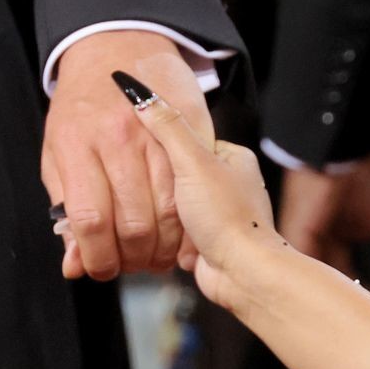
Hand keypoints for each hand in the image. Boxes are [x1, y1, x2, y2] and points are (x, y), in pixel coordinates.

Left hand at [44, 31, 211, 279]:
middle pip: (134, 224)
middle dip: (133, 259)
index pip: (90, 220)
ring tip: (153, 254)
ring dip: (162, 248)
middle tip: (130, 264)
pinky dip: (185, 226)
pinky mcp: (187, 132)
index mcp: (77, 146)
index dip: (97, 258)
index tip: (99, 269)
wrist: (117, 48)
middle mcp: (117, 140)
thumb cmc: (82, 108)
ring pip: (168, 214)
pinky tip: (174, 234)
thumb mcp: (58, 155)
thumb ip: (65, 213)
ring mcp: (156, 137)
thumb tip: (75, 264)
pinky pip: (192, 193)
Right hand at [119, 73, 278, 314]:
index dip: (151, 148)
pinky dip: (155, 242)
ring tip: (139, 223)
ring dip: (150, 219)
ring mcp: (211, 214)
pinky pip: (165, 237)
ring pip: (164, 209)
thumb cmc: (228, 217)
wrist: (244, 274)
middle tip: (128, 192)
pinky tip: (144, 244)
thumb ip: (168, 129)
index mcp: (228, 157)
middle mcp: (223, 184)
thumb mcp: (195, 163)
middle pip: (167, 177)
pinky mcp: (198, 242)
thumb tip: (141, 94)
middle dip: (147, 190)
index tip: (125, 152)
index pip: (179, 141)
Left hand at [280, 157, 369, 313]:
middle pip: (337, 286)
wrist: (340, 149)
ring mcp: (303, 244)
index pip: (354, 280)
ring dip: (348, 298)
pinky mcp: (296, 238)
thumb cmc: (363, 178)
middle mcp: (317, 247)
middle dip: (364, 302)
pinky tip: (350, 301)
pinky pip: (306, 271)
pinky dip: (328, 287)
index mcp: (335, 243)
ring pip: (321, 283)